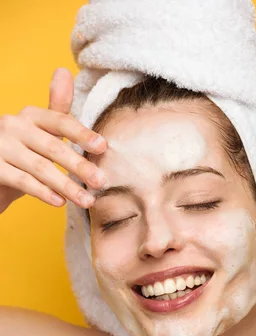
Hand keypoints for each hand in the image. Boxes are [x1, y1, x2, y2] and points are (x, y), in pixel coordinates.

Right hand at [0, 67, 106, 213]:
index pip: (60, 121)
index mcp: (30, 115)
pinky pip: (23, 182)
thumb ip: (56, 110)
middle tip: (101, 182)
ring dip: (67, 185)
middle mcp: (13, 126)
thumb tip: (64, 70)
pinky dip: (44, 193)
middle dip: (79, 166)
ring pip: (40, 168)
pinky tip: (60, 202)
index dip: (82, 134)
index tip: (103, 147)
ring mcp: (1, 147)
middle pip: (53, 147)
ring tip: (87, 200)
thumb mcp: (41, 132)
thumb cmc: (23, 153)